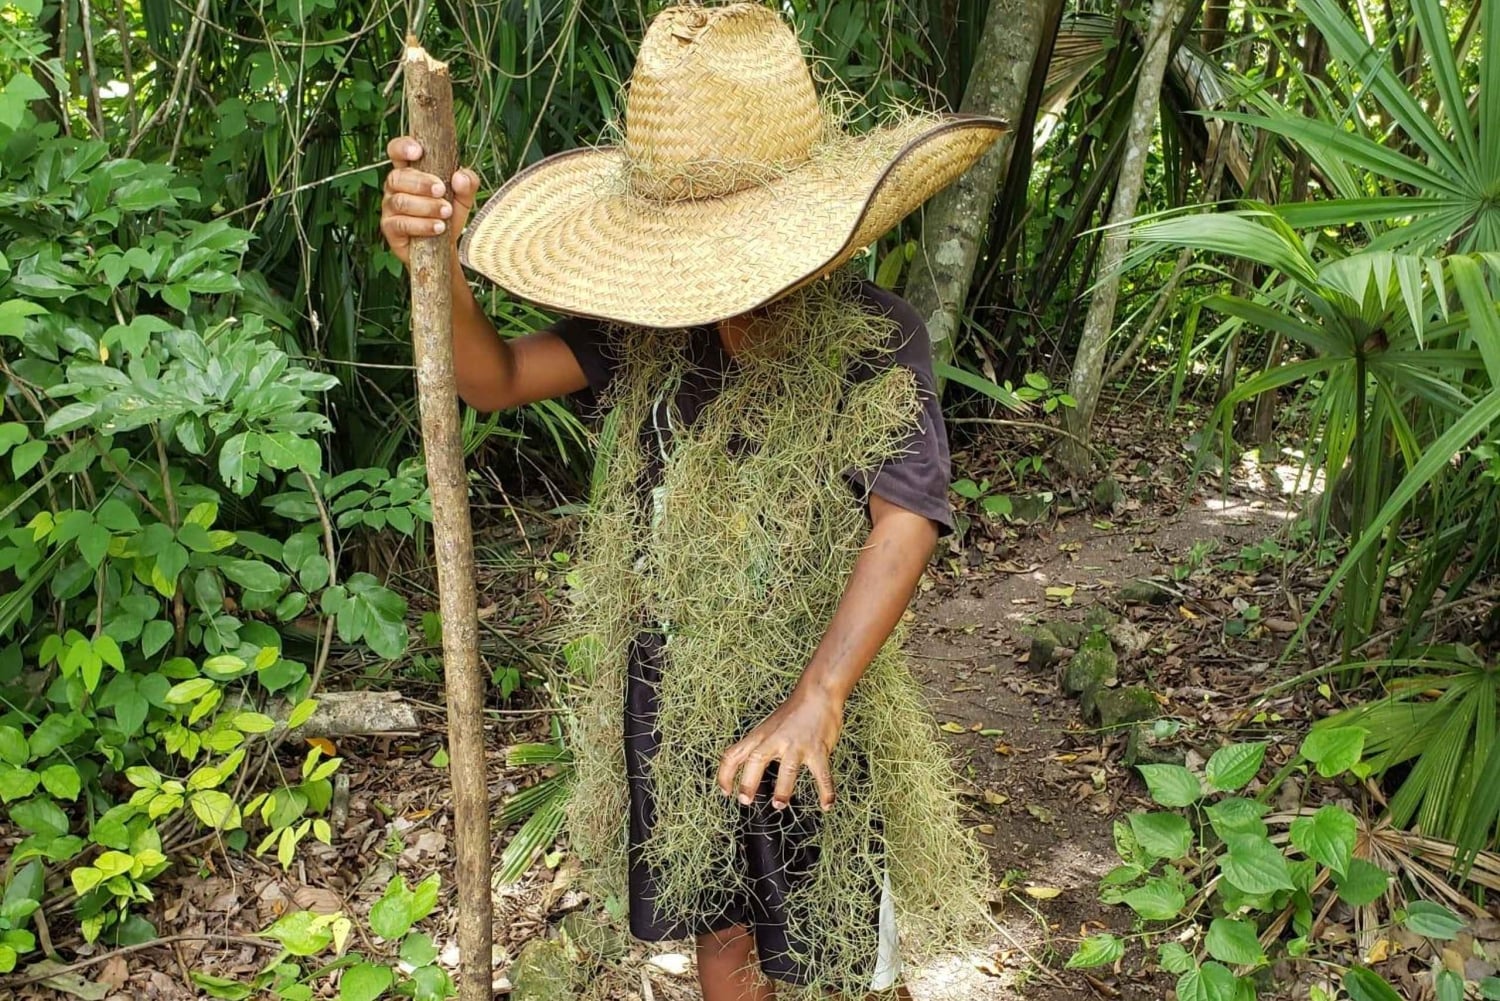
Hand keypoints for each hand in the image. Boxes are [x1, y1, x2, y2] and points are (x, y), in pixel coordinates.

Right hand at [380, 137, 478, 267]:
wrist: (445, 248)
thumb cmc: (449, 216)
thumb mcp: (464, 198)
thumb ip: (467, 184)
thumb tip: (461, 176)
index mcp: (409, 171)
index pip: (397, 151)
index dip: (402, 147)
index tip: (418, 151)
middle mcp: (395, 186)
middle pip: (398, 176)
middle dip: (421, 183)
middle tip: (442, 190)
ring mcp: (389, 207)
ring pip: (400, 201)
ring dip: (426, 206)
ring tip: (446, 212)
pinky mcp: (390, 228)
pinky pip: (400, 223)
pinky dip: (422, 225)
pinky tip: (438, 227)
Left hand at [716, 690, 843, 810]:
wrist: (818, 694)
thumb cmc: (793, 713)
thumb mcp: (768, 728)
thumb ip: (759, 747)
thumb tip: (747, 770)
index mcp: (760, 736)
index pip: (735, 754)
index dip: (725, 774)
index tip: (725, 791)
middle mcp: (776, 740)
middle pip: (756, 759)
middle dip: (748, 781)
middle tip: (745, 800)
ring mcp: (797, 745)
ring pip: (788, 768)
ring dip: (783, 788)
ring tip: (779, 805)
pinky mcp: (818, 749)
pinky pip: (822, 774)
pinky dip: (825, 791)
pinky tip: (826, 804)